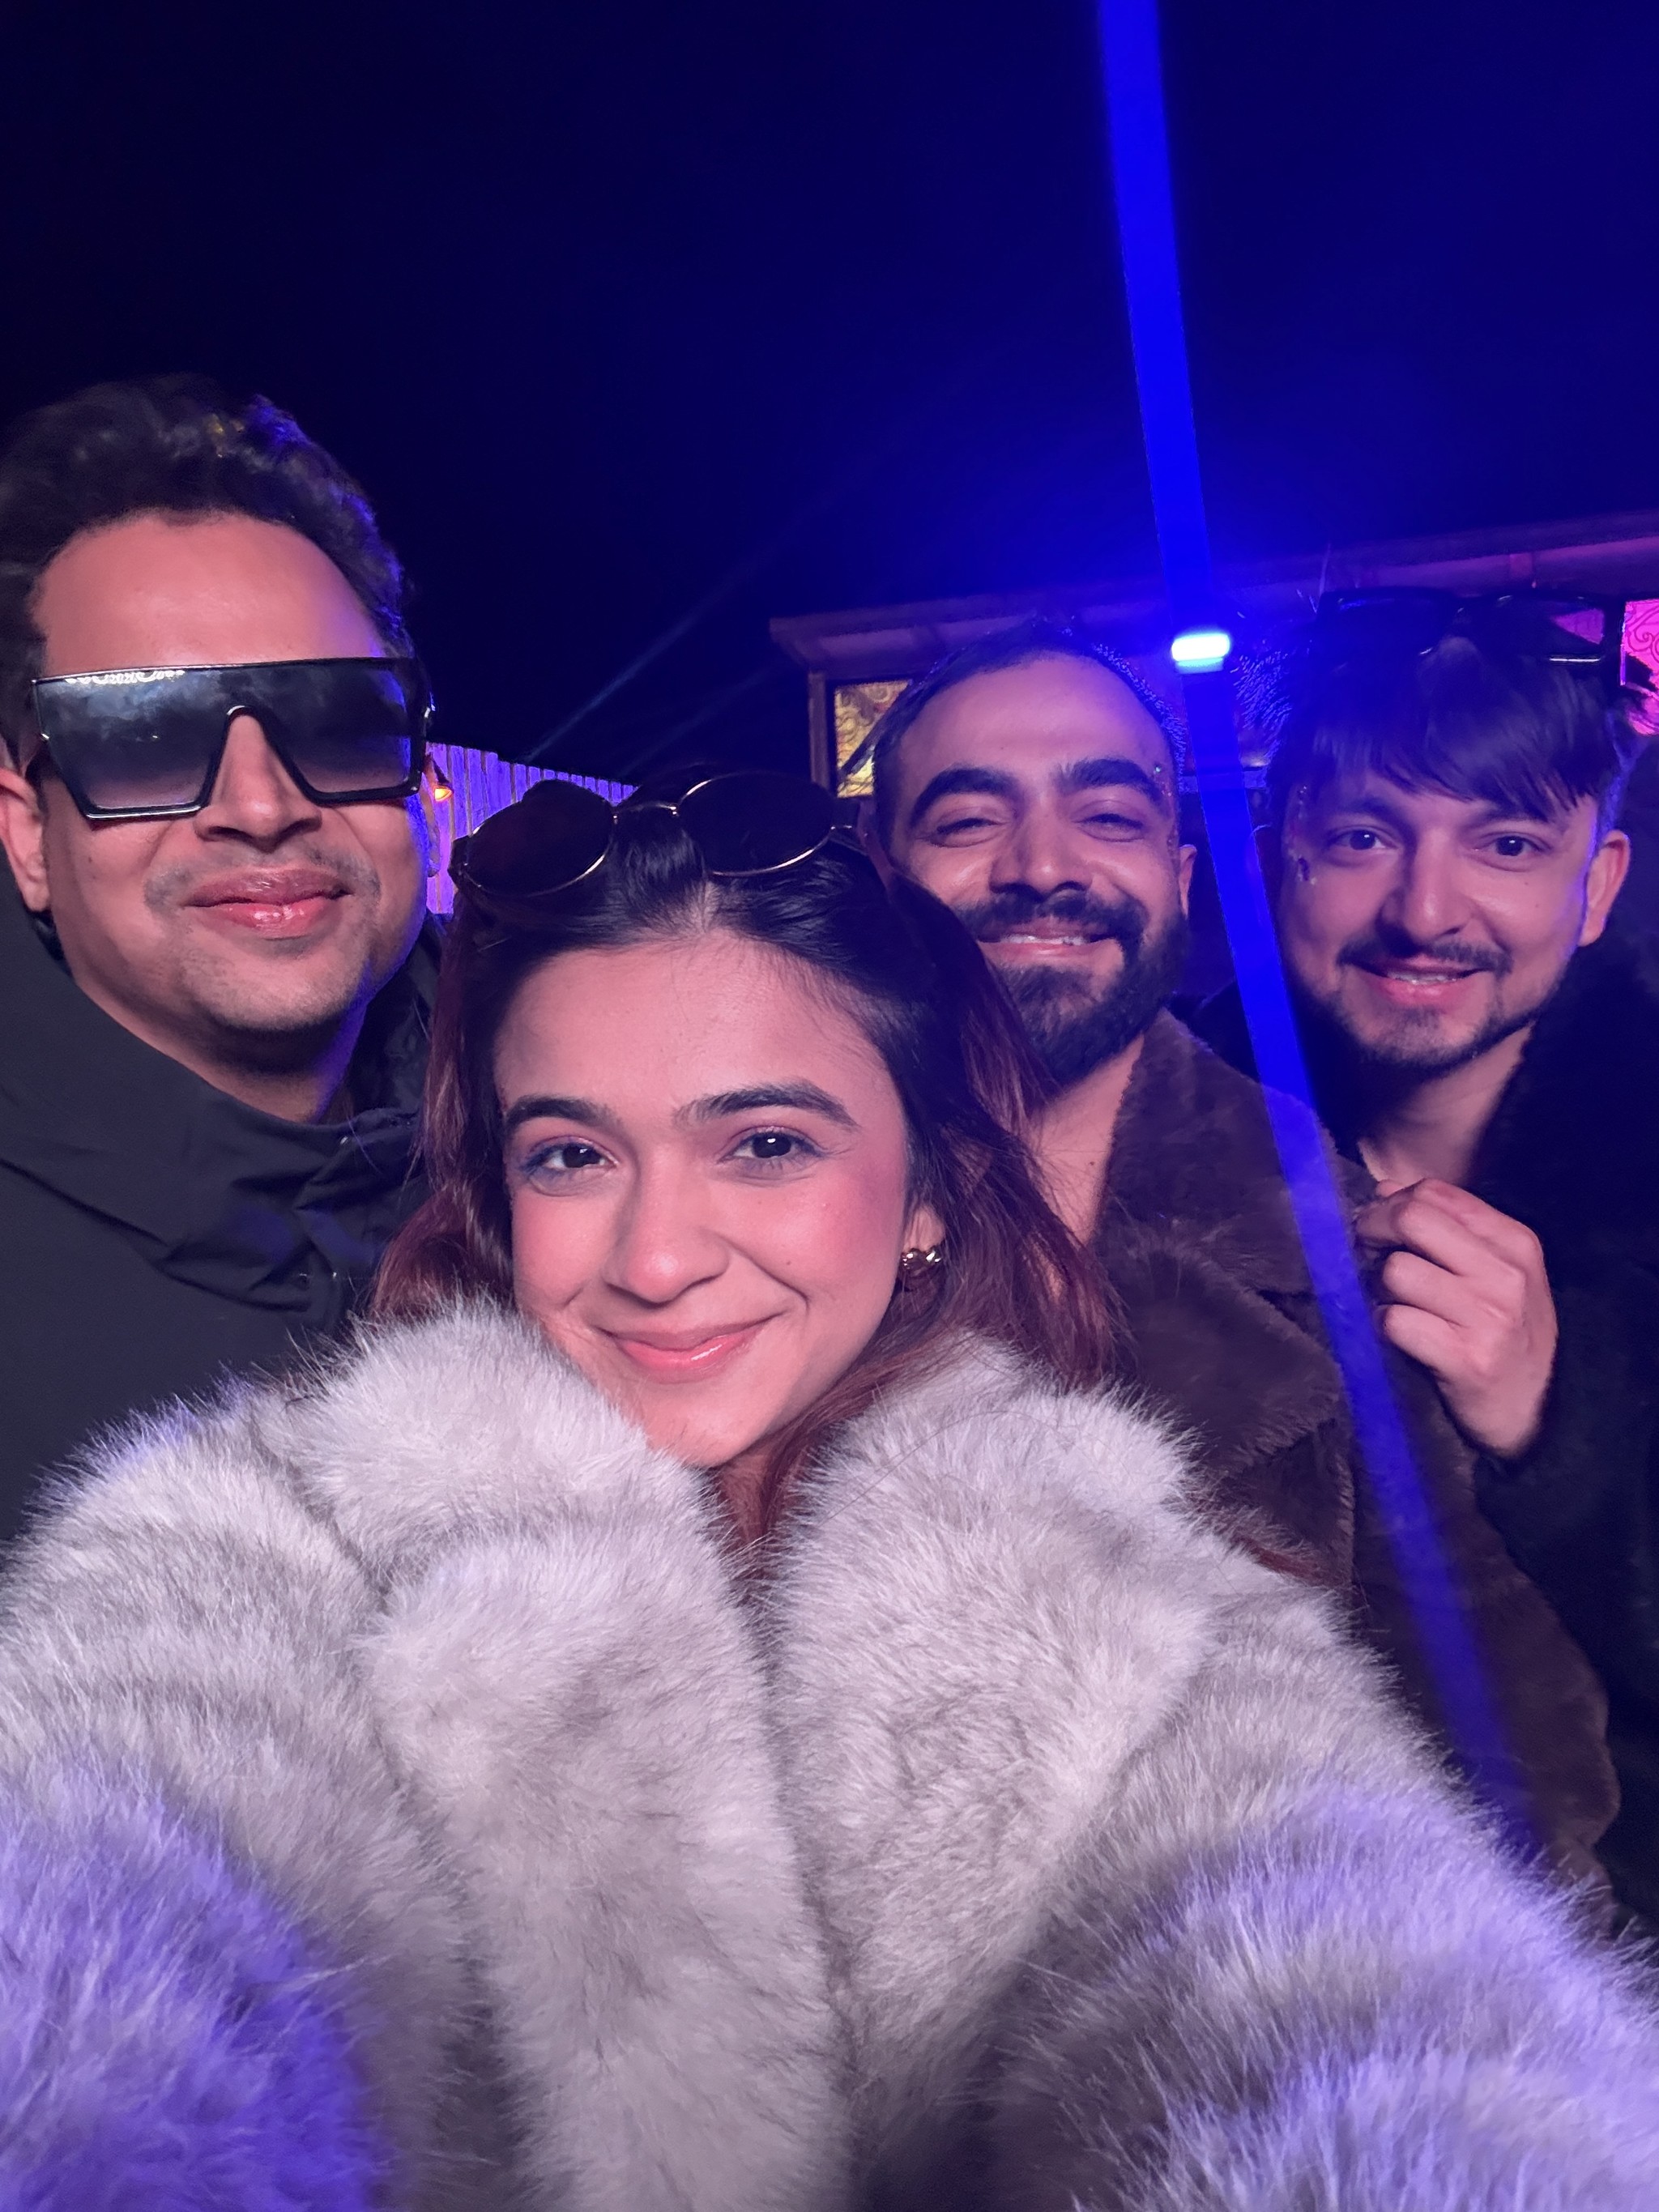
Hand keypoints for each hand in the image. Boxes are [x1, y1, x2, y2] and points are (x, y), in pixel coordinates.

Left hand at [1354, 1178, 1557, 1459]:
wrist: (1536, 1411)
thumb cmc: (1504, 1334)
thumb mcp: (1494, 1272)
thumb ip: (1446, 1228)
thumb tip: (1385, 1189)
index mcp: (1515, 1242)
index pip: (1435, 1193)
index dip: (1391, 1203)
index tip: (1377, 1227)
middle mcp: (1506, 1274)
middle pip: (1412, 1219)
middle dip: (1373, 1231)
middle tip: (1366, 1254)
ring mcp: (1487, 1317)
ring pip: (1396, 1271)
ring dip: (1380, 1288)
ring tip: (1395, 1304)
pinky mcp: (1465, 1359)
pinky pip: (1395, 1321)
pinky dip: (1384, 1326)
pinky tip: (1399, 1335)